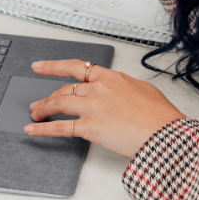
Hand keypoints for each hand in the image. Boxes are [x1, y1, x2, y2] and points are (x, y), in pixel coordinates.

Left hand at [25, 59, 185, 157]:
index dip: (53, 67)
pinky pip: (60, 127)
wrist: (165, 133)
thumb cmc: (159, 116)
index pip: (75, 68)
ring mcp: (92, 106)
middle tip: (38, 103)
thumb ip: (123, 88)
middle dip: (48, 97)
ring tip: (35, 115)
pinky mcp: (89, 127)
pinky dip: (43, 128)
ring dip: (43, 109)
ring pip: (58, 103)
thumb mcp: (142, 90)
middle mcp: (98, 89)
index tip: (40, 66)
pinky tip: (33, 130)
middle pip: (64, 90)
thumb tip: (117, 91)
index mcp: (110, 77)